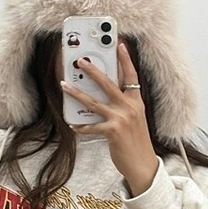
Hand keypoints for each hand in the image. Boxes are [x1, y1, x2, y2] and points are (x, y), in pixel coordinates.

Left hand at [61, 43, 158, 196]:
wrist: (142, 164)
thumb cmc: (136, 142)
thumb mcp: (135, 120)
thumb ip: (124, 107)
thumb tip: (103, 98)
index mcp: (136, 102)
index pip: (131, 76)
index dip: (125, 60)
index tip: (119, 44)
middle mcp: (130, 107)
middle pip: (108, 84)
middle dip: (93, 70)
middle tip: (80, 61)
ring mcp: (121, 118)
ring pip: (94, 102)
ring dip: (77, 93)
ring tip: (64, 86)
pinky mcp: (113, 131)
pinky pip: (91, 126)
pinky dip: (81, 127)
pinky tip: (73, 126)